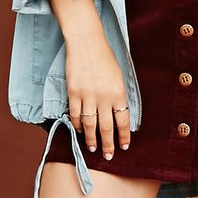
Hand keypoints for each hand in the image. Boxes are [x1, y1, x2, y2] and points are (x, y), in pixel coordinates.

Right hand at [64, 24, 131, 159]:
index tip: (124, 146)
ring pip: (89, 125)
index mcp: (118, 92)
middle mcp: (103, 97)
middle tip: (108, 156)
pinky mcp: (73, 93)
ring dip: (91, 139)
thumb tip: (119, 115)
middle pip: (106, 128)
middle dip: (108, 144)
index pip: (123, 121)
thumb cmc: (105, 56)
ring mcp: (87, 95)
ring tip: (92, 148)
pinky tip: (80, 131)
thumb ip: (119, 95)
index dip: (123, 136)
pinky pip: (75, 115)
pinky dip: (77, 125)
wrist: (86, 41)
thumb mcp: (119, 75)